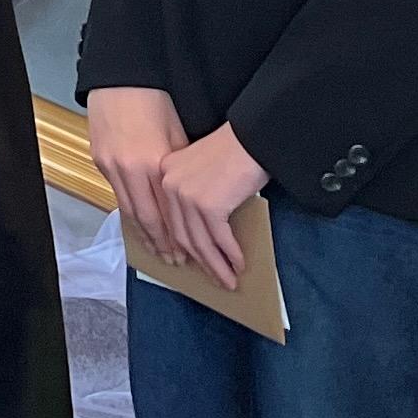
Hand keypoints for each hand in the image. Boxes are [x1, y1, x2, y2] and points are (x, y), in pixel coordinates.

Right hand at [85, 85, 191, 268]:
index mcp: (153, 163)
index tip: (188, 253)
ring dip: (143, 233)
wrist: (121, 80)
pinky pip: (116, 193)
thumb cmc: (155, 103)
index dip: (177, 236)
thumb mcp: (178, 137)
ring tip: (156, 250)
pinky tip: (138, 223)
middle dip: (161, 243)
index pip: (166, 211)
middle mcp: (129, 169)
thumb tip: (186, 198)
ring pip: (128, 210)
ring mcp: (111, 165)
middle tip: (174, 261)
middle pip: (146, 218)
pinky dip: (129, 211)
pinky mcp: (100, 160)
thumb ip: (179, 170)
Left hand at [157, 122, 268, 286]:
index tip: (191, 264)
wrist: (253, 136)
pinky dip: (230, 255)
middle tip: (216, 278)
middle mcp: (169, 185)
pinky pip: (219, 239)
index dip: (181, 247)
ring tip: (229, 280)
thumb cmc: (233, 151)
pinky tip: (239, 264)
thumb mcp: (200, 168)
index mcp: (164, 174)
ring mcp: (186, 196)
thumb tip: (200, 233)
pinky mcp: (208, 206)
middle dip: (202, 262)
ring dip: (217, 265)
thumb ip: (192, 193)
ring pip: (200, 243)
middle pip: (183, 235)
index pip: (169, 219)